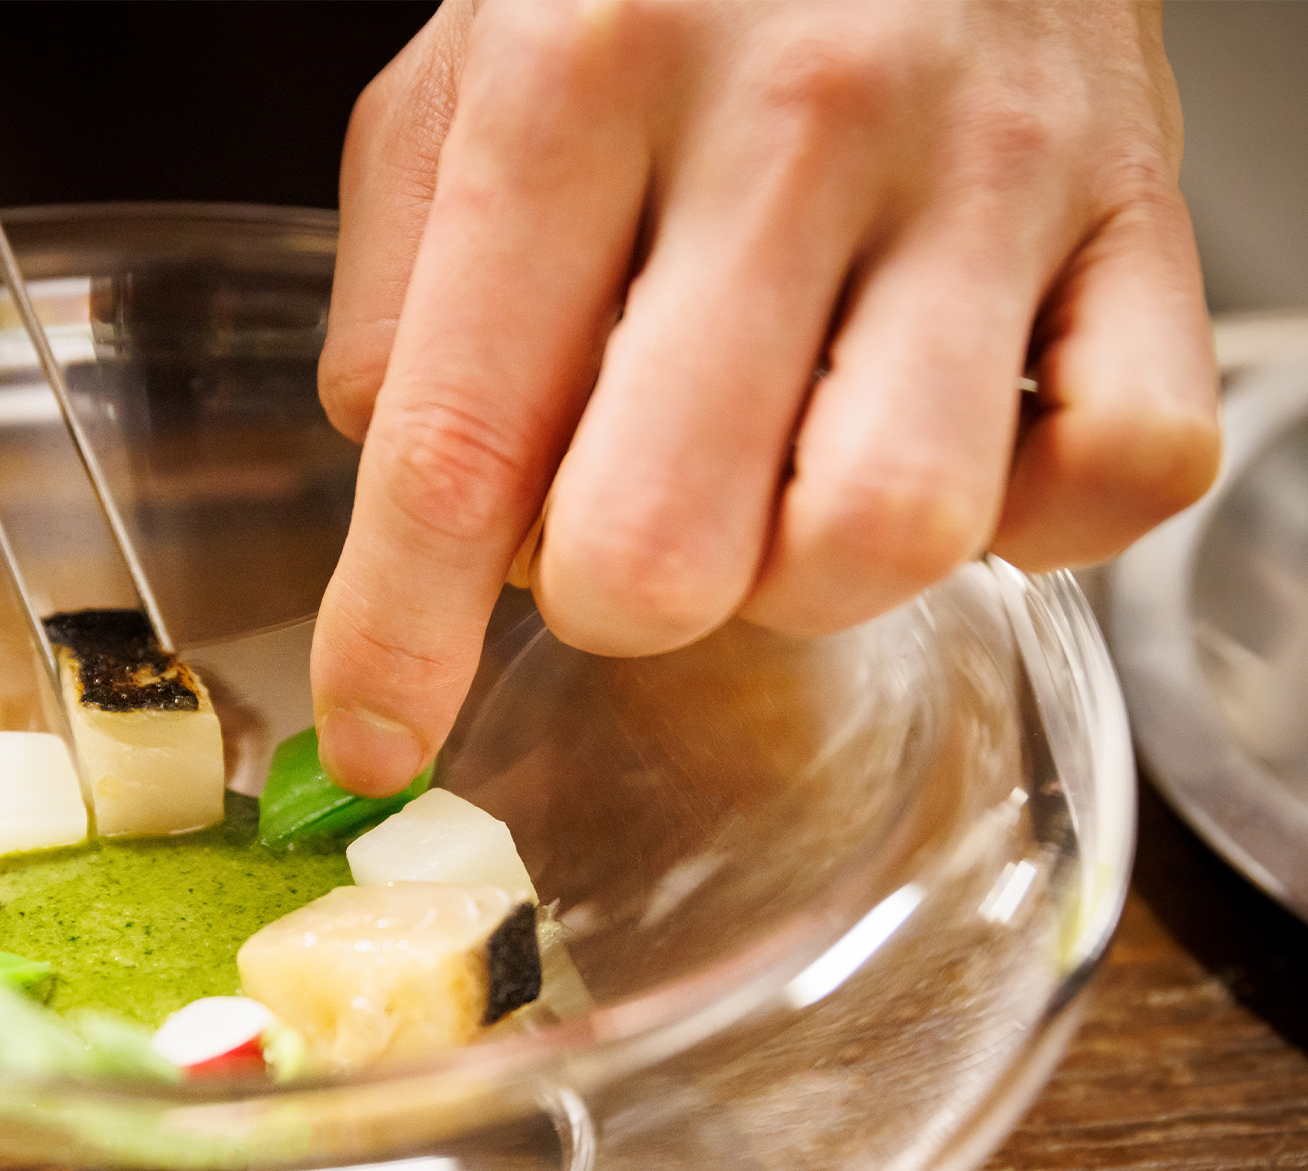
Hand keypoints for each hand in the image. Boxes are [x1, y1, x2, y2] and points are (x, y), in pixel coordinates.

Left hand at [311, 0, 1219, 794]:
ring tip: (782, 472)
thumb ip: (402, 306)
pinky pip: (1123, 473)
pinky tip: (954, 444)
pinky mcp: (1145, 216)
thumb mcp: (457, 80)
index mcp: (579, 78)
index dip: (402, 638)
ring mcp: (988, 172)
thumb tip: (437, 535)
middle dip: (618, 597)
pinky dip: (1034, 522)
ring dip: (805, 575)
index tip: (379, 739)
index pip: (460, 444)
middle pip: (671, 545)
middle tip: (623, 519)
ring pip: (889, 537)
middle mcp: (793, 121)